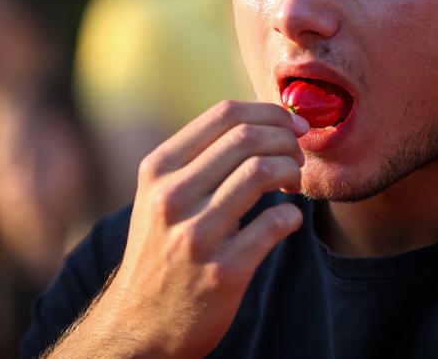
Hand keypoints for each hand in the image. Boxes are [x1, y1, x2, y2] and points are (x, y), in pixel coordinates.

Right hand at [47, 100, 308, 357]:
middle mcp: (171, 197)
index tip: (293, 124)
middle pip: (247, 138)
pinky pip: (275, 223)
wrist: (140, 325)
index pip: (224, 114)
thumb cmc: (162, 249)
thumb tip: (264, 120)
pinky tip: (287, 220)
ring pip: (262, 172)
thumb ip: (201, 157)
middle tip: (297, 156)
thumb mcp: (161, 194)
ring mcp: (195, 235)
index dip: (269, 112)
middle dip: (287, 139)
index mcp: (158, 169)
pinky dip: (292, 215)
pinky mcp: (222, 272)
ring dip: (292, 171)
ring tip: (293, 183)